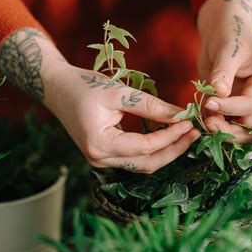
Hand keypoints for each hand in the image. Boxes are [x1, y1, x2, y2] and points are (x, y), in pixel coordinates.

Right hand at [43, 65, 200, 173]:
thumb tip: (181, 115)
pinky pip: (134, 159)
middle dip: (174, 150)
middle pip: (146, 163)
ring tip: (185, 135)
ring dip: (165, 152)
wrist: (56, 88)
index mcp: (99, 143)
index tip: (190, 122)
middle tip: (194, 133)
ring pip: (142, 165)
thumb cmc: (84, 86)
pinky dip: (152, 150)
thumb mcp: (117, 92)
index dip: (171, 136)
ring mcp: (100, 160)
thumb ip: (149, 106)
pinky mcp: (104, 155)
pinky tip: (167, 137)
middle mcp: (99, 158)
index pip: (145, 147)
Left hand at [196, 0, 251, 142]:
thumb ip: (223, 72)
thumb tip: (220, 92)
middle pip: (248, 129)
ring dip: (217, 129)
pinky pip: (220, 122)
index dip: (229, 108)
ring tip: (200, 118)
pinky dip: (208, 122)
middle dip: (228, 130)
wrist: (222, 31)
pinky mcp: (228, 107)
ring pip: (234, 130)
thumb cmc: (230, 34)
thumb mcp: (228, 50)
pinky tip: (196, 114)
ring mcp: (243, 105)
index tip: (209, 102)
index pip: (249, 106)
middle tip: (206, 123)